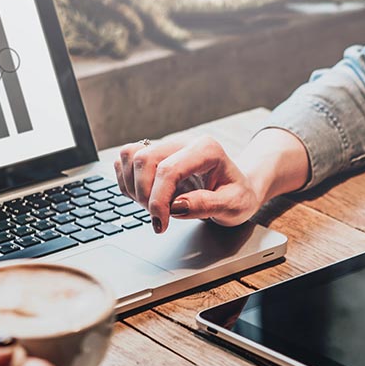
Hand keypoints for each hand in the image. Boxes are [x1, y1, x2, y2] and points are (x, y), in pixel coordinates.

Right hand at [114, 135, 262, 233]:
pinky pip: (126, 159)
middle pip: (144, 159)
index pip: (170, 169)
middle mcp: (184, 142)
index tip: (161, 223)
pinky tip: (144, 197)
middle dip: (144, 194)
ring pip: (130, 155)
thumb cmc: (237, 195)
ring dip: (133, 186)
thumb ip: (207, 205)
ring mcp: (167, 146)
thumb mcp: (234, 205)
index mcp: (207, 150)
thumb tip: (176, 206)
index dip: (159, 199)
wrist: (238, 189)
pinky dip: (127, 181)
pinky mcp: (155, 154)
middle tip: (159, 217)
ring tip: (153, 206)